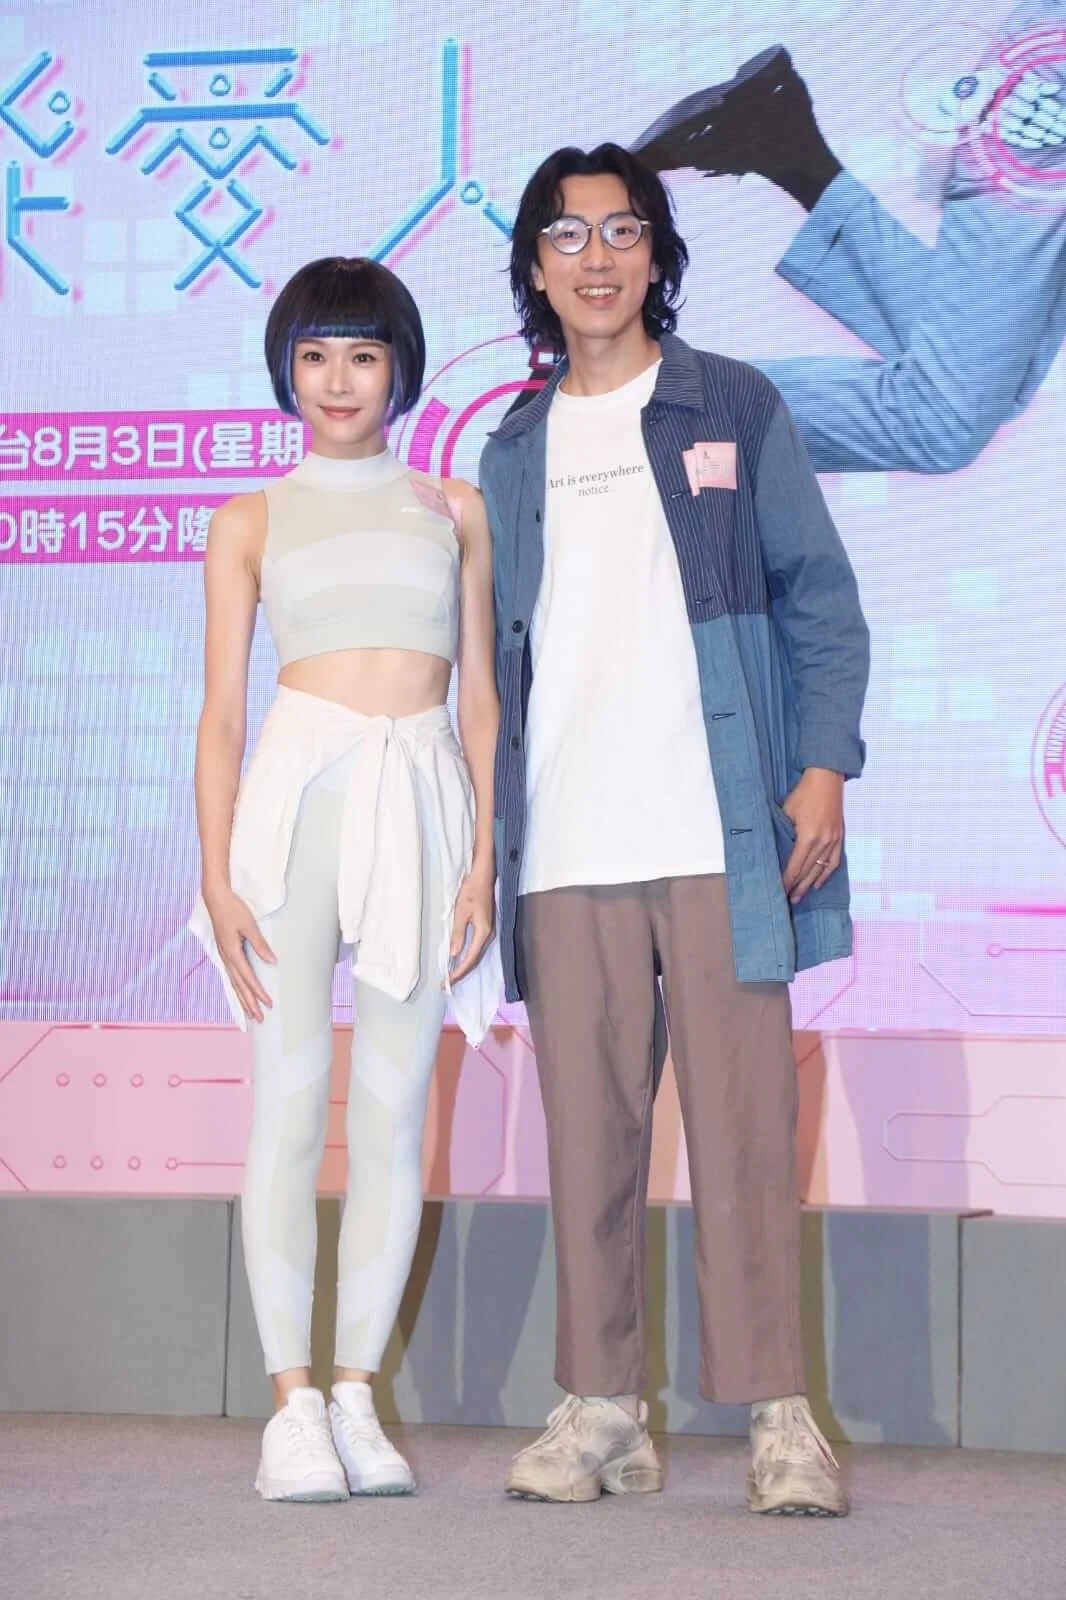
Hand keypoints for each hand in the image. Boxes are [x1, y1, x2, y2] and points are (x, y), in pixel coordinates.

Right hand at [202, 883, 274, 1021]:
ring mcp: (223, 955)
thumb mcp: (249, 925)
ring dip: (242, 999)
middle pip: (239, 986)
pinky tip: (239, 993)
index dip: (258, 992)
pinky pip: (230, 976)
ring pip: (233, 983)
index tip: (269, 1004)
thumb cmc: (233, 909)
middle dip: (250, 1004)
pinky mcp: (224, 952)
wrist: (215, 898)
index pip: (248, 978)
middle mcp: (226, 958)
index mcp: (232, 953)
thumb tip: (272, 961)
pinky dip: (235, 988)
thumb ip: (260, 944)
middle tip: (260, 1019)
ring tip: (250, 1013)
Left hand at [448, 864, 494, 983]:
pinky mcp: (486, 928)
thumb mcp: (461, 912)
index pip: (470, 958)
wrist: (483, 876)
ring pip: (477, 955)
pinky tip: (460, 959)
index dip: (459, 971)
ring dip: (465, 965)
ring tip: (452, 974)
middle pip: (475, 960)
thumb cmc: (471, 891)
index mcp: (483, 932)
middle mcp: (489, 935)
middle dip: (462, 972)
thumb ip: (458, 934)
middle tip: (447, 983)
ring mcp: (489, 932)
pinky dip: (468, 957)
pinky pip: (477, 948)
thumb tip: (454, 954)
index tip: (447, 980)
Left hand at [781, 768, 844, 904]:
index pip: (795, 865)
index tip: (779, 890)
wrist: (827, 779)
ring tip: (800, 896)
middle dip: (796, 886)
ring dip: (810, 884)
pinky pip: (833, 861)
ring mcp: (833, 840)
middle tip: (787, 899)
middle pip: (807, 870)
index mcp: (808, 836)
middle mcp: (822, 841)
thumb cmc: (804, 793)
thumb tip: (776, 850)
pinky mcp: (839, 837)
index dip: (787, 879)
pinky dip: (825, 874)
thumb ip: (784, 832)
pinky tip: (818, 883)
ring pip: (820, 869)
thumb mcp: (787, 812)